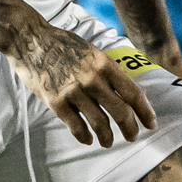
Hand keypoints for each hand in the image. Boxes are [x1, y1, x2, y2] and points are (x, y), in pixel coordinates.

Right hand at [9, 21, 157, 147]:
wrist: (31, 40)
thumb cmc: (63, 45)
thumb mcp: (92, 52)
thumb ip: (108, 71)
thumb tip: (126, 92)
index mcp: (105, 65)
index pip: (133, 93)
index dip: (145, 112)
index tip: (150, 123)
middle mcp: (93, 79)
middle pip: (121, 112)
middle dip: (130, 129)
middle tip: (132, 136)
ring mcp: (74, 91)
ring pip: (100, 123)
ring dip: (108, 137)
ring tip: (108, 142)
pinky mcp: (56, 102)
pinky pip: (76, 127)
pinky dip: (84, 137)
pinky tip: (88, 139)